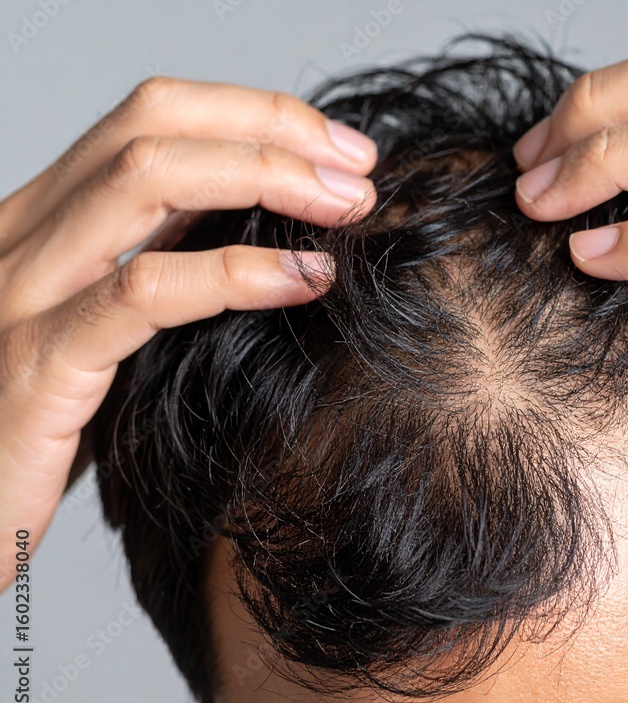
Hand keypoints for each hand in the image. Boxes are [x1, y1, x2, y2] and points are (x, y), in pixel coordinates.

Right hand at [0, 77, 376, 589]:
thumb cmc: (49, 428)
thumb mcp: (109, 333)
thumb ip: (166, 279)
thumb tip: (276, 242)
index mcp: (48, 222)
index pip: (151, 119)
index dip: (253, 114)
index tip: (338, 150)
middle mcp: (26, 237)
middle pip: (154, 128)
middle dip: (272, 130)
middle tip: (360, 170)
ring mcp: (25, 294)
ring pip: (145, 181)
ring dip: (265, 178)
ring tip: (348, 208)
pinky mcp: (38, 364)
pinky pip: (144, 292)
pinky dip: (237, 272)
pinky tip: (305, 277)